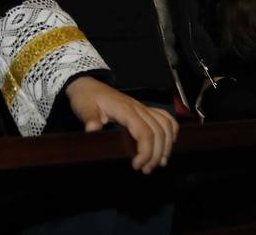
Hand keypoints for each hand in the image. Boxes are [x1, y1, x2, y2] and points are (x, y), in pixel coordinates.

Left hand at [64, 77, 178, 173]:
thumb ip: (90, 118)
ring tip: (158, 162)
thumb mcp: (84, 108)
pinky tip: (166, 145)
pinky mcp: (143, 110)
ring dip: (166, 145)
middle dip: (156, 154)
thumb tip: (92, 129)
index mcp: (125, 110)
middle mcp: (138, 108)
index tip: (137, 165)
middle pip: (158, 132)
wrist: (87, 85)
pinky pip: (165, 118)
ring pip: (165, 125)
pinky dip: (170, 132)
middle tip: (146, 169)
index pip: (145, 132)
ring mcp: (142, 108)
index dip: (146, 152)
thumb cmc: (86, 97)